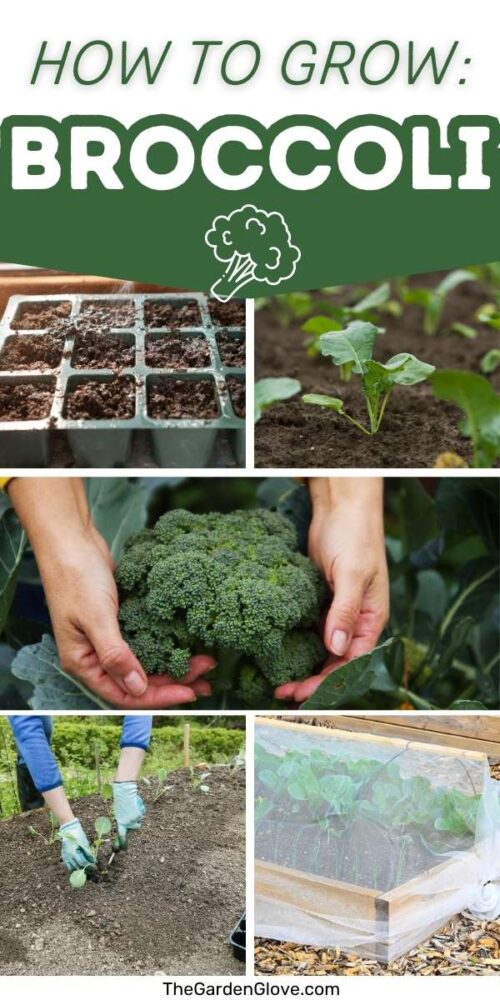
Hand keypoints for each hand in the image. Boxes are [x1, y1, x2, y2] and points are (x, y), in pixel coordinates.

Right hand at [42, 528, 214, 707]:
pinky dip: (165, 644)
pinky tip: (185, 643)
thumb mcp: (97, 618)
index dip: (157, 697)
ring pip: (145, 662)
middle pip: (138, 682)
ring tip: (202, 663)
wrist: (72, 541)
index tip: (188, 693)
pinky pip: (146, 641)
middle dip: (172, 682)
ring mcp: (108, 639)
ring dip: (172, 664)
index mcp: (83, 663)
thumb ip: (116, 655)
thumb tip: (137, 688)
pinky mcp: (120, 621)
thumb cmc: (76, 577)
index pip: (124, 694)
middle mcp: (95, 656)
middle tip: (204, 678)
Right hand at [59, 818, 95, 871]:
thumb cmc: (78, 835)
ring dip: (79, 870)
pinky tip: (78, 868)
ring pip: (72, 869)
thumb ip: (88, 852)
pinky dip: (73, 868)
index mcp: (74, 852)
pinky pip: (68, 866)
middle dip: (86, 869)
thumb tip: (93, 861)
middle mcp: (68, 856)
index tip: (95, 867)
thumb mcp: (84, 842)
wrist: (68, 829)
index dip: (90, 866)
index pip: (83, 863)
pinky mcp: (63, 856)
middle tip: (92, 870)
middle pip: (78, 868)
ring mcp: (65, 857)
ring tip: (86, 869)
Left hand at [113, 781, 145, 847]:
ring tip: (134, 806)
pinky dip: (141, 809)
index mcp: (120, 823)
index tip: (124, 850)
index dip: (123, 844)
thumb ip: (123, 820)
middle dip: (137, 822)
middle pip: (136, 827)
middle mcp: (127, 823)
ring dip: (139, 814)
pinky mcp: (138, 815)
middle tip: (134, 814)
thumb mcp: (119, 812)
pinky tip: (136, 803)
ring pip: (140, 819)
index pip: (122, 836)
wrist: (125, 793)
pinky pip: (142, 813)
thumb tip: (126, 827)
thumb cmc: (121, 801)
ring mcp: (133, 820)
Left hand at [276, 479, 388, 702]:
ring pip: (321, 649)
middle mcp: (355, 621)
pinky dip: (297, 644)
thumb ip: (345, 612)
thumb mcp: (352, 574)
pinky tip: (278, 652)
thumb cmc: (356, 538)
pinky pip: (310, 630)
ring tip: (278, 680)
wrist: (341, 509)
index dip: (328, 681)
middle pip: (335, 662)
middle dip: (312, 680)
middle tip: (283, 692)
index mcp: (371, 619)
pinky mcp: (319, 601)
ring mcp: (336, 612)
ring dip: (303, 665)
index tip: (303, 693)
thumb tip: (336, 649)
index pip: (352, 662)